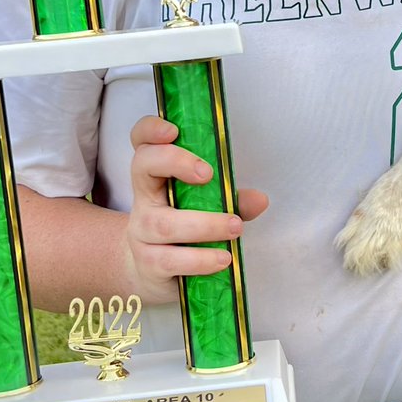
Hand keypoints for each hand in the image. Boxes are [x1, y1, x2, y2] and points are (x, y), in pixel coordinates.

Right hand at [125, 115, 268, 304]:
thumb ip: (230, 198)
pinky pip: (171, 260)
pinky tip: (223, 258)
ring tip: (235, 226)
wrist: (152, 272)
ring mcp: (141, 230)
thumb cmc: (183, 229)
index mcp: (156, 175)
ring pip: (164, 222)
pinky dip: (200, 259)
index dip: (151, 130)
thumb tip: (260, 199)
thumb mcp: (206, 206)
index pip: (142, 141)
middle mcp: (144, 198)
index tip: (174, 130)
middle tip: (208, 173)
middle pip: (142, 167)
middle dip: (175, 162)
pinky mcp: (148, 263)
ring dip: (205, 224)